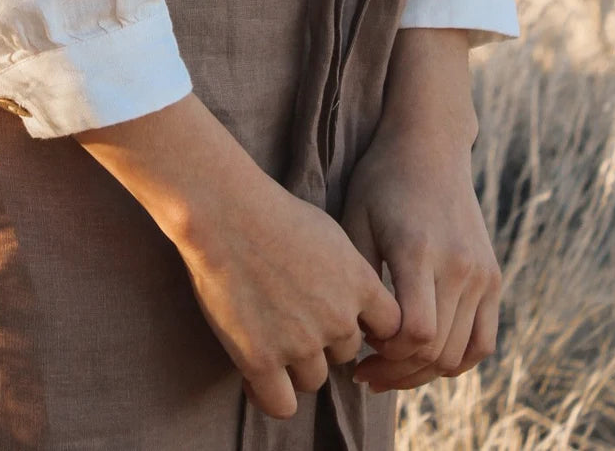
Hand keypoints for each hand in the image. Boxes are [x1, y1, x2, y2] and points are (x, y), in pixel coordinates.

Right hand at [180, 169, 402, 418]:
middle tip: (288, 312)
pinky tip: (254, 375)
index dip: (363, 323)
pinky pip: (281, 404)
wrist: (225, 211)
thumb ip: (350, 271)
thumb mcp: (329, 232)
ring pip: (314, 378)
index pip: (389, 328)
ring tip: (267, 334)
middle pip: (345, 352)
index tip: (340, 314)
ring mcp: (300, 343)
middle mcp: (338, 319)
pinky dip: (270, 395)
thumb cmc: (271, 211)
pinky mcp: (261, 360)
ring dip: (295, 363)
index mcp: (360, 284)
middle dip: (323, 339)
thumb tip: (356, 296)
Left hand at [339, 36, 500, 392]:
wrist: (429, 147)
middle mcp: (458, 266)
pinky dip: (456, 361)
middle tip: (363, 373)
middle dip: (397, 371)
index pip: (414, 332)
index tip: (357, 348)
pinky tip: (423, 360)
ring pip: (460, 353)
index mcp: (418, 250)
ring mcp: (482, 274)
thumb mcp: (355, 220)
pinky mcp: (493, 278)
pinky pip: (482, 341)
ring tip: (388, 370)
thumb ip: (358, 277)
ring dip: (424, 372)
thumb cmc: (380, 181)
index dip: (385, 354)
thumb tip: (354, 333)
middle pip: (436, 350)